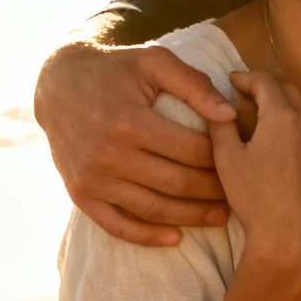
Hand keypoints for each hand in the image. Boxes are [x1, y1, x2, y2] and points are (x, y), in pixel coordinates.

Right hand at [34, 42, 237, 246]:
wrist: (58, 86)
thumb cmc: (114, 70)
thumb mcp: (153, 62)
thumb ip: (193, 84)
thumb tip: (229, 115)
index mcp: (129, 121)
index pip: (189, 150)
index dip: (221, 158)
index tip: (242, 161)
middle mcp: (108, 155)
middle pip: (176, 183)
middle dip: (213, 190)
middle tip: (239, 192)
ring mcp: (92, 179)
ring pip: (153, 209)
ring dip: (191, 216)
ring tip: (221, 215)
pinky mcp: (80, 195)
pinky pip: (118, 225)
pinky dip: (147, 237)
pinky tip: (176, 238)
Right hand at [210, 70, 300, 277]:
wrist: (291, 237)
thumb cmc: (254, 198)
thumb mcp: (227, 159)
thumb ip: (221, 124)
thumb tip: (220, 105)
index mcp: (282, 116)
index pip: (265, 81)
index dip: (246, 78)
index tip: (233, 81)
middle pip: (288, 91)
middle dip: (267, 89)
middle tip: (247, 96)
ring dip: (286, 108)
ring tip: (266, 120)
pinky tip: (288, 146)